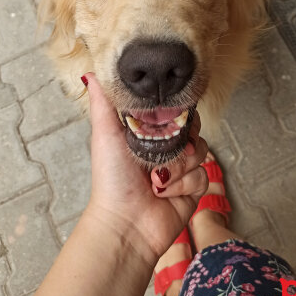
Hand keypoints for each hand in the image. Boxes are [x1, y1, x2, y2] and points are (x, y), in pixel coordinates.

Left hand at [83, 73, 208, 262]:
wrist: (125, 223)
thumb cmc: (112, 179)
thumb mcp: (105, 134)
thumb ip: (104, 102)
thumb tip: (93, 73)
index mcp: (149, 132)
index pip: (174, 109)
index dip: (174, 110)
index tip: (166, 117)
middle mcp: (167, 147)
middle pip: (192, 126)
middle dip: (178, 138)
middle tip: (160, 149)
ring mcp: (182, 167)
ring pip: (200, 150)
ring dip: (177, 165)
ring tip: (157, 176)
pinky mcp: (193, 187)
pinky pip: (202, 174)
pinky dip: (183, 183)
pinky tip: (166, 191)